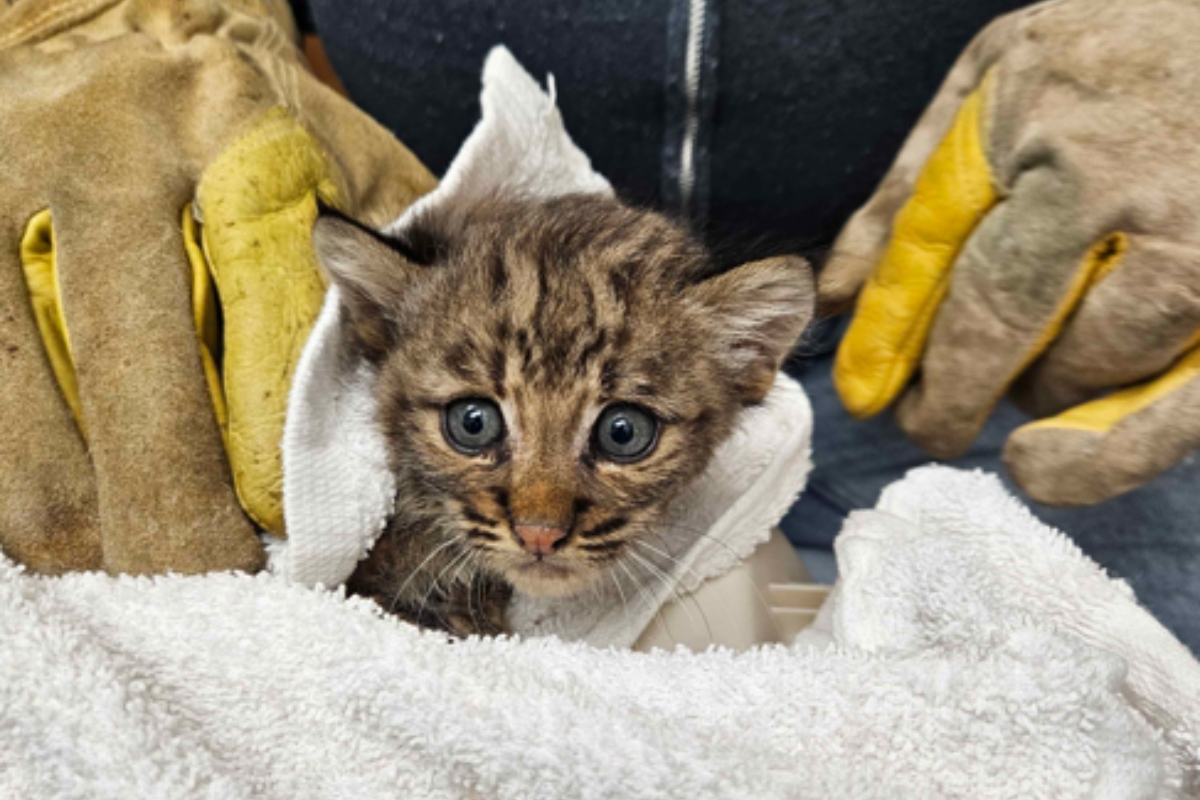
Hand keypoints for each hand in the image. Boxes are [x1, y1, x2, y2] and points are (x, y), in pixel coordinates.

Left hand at [820, 0, 1199, 505]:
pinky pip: (1172, 415)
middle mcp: (1123, 187)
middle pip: (998, 326)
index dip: (889, 338)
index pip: (935, 257)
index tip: (862, 391)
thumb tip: (837, 292)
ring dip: (1032, 394)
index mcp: (1043, 128)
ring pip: (1079, 371)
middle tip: (925, 420)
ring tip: (1023, 379)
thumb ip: (915, 184)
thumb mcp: (997, 78)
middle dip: (945, 392)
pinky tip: (1043, 467)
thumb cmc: (1117, 48)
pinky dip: (1102, 459)